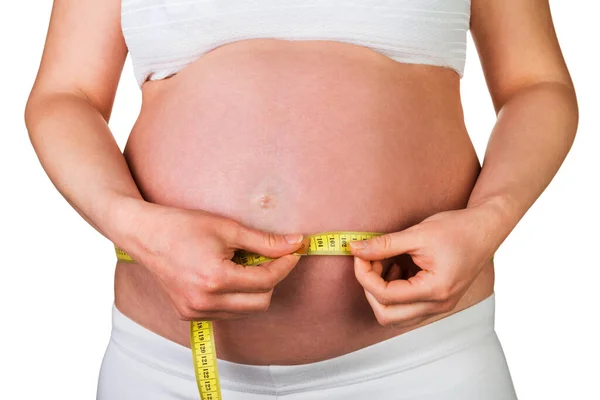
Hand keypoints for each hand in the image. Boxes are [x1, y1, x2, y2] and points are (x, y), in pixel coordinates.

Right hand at [119, 201, 303, 320]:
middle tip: (271, 257)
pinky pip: (227, 312)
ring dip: (254, 290)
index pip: (266, 281)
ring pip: (245, 311)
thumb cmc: (184, 226)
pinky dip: (236, 297)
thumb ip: (265, 241)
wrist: (144, 235)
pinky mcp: (189, 315)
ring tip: (244, 263)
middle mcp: (205, 302)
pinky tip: (228, 275)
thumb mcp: (228, 228)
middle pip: (261, 302)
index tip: (294, 250)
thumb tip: (296, 243)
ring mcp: (195, 311)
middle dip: (272, 279)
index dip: (285, 264)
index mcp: (215, 279)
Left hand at [349, 203, 500, 327]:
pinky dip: (393, 292)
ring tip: (384, 261)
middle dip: (370, 288)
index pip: (385, 295)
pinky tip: (396, 266)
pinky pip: (406, 309)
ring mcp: (439, 306)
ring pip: (395, 316)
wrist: (485, 229)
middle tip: (369, 261)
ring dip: (381, 292)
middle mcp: (438, 305)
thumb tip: (355, 248)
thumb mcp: (417, 234)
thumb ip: (384, 244)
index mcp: (435, 291)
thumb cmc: (457, 229)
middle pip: (386, 316)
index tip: (360, 253)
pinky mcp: (437, 301)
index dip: (364, 274)